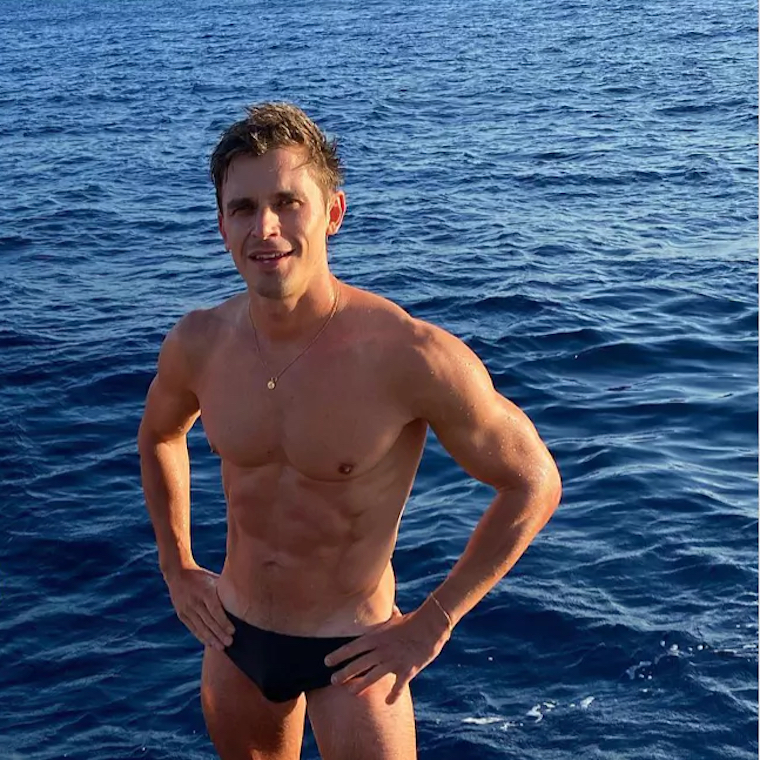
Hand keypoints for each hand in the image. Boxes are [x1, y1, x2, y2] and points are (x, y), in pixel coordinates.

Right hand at [164, 563, 234, 650]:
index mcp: (205, 591)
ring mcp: (187, 609)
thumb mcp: (214, 579)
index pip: (215, 610)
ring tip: (221, 647)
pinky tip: (210, 643)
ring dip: (211, 639)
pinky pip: (193, 628)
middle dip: (220, 634)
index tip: (233, 631)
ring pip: (200, 627)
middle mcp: (195, 601)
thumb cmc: (203, 576)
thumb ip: (225, 590)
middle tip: (230, 643)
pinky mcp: (181, 614)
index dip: (224, 622)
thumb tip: (243, 599)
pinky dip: (201, 637)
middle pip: (209, 621)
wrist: (178, 573)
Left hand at [324, 601, 451, 704]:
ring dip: (360, 685)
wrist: (431, 625)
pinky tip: (387, 702)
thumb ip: (390, 615)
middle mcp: (382, 650)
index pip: (352, 647)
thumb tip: (390, 607)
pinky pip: (398, 686)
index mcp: (377, 637)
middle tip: (333, 681)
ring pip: (372, 676)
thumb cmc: (413, 620)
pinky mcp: (407, 670)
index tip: (326, 661)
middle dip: (344, 673)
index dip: (338, 655)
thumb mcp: (397, 617)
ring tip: (350, 692)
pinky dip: (393, 695)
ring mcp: (393, 661)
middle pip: (358, 664)